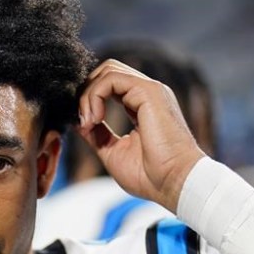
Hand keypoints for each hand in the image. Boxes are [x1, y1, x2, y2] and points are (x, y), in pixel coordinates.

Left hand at [77, 59, 205, 211]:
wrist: (174, 182)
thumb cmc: (151, 176)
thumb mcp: (113, 152)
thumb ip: (97, 134)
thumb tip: (79, 121)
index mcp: (140, 106)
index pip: (109, 85)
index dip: (88, 99)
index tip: (82, 126)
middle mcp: (146, 94)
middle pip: (107, 71)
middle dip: (86, 92)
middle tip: (82, 121)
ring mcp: (149, 90)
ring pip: (108, 71)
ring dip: (88, 95)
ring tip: (88, 122)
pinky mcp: (149, 91)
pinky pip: (111, 79)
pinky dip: (95, 96)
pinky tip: (95, 119)